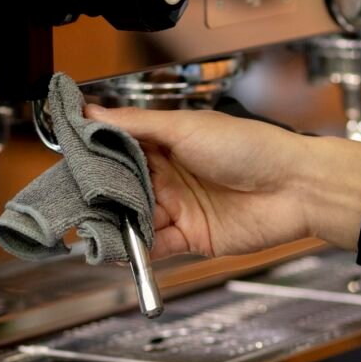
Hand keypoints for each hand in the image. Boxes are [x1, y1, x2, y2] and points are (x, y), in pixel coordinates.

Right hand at [84, 105, 360, 258]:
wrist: (295, 186)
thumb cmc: (251, 147)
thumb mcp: (187, 127)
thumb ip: (137, 125)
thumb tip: (92, 111)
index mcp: (166, 142)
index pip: (118, 150)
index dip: (93, 157)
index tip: (66, 163)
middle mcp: (169, 175)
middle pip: (122, 188)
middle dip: (97, 196)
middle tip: (70, 202)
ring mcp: (179, 207)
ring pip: (135, 219)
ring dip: (114, 225)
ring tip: (88, 228)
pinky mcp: (192, 237)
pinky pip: (156, 246)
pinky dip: (136, 250)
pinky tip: (117, 248)